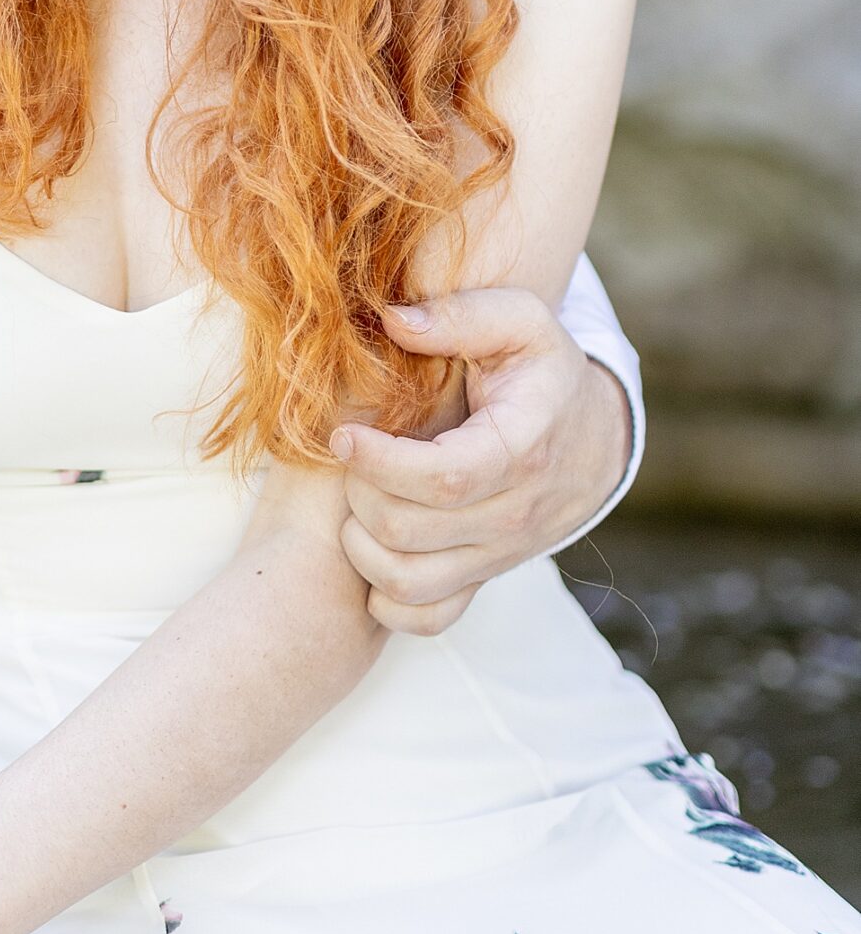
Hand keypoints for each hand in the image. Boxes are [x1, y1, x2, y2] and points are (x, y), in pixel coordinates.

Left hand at [332, 288, 632, 635]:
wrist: (591, 440)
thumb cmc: (542, 373)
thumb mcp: (520, 323)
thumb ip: (461, 315)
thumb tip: (394, 320)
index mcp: (521, 448)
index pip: (444, 478)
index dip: (380, 462)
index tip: (342, 435)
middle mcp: (513, 513)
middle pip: (410, 530)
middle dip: (359, 493)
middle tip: (347, 458)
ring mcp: (498, 554)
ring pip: (409, 582)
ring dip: (361, 546)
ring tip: (354, 501)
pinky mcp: (483, 579)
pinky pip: (426, 618)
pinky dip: (385, 600)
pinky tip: (373, 549)